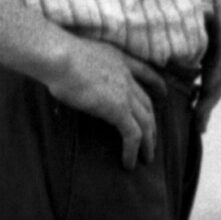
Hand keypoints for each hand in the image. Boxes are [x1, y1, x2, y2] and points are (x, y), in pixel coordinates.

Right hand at [46, 36, 163, 168]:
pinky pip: (133, 135)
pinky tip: (129, 163)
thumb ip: (85, 70)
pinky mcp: (119, 110)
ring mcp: (125, 94)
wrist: (59, 57)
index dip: (156, 84)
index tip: (164, 92)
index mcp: (119, 60)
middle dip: (152, 122)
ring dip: (148, 142)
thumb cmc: (57, 56)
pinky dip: (133, 150)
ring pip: (146, 122)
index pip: (145, 72)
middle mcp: (127, 77)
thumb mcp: (78, 58)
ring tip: (147, 158)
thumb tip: (72, 79)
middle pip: (146, 104)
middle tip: (154, 137)